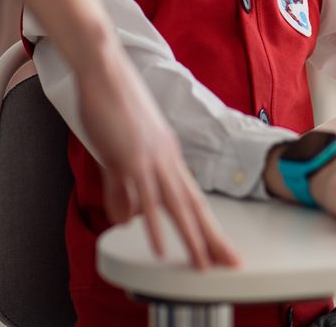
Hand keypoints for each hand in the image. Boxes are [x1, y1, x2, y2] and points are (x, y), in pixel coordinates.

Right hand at [74, 37, 240, 268]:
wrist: (104, 68)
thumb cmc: (111, 103)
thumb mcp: (117, 152)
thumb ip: (121, 187)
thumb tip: (127, 218)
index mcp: (169, 155)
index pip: (194, 198)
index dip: (209, 226)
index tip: (221, 249)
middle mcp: (167, 158)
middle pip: (195, 206)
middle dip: (213, 239)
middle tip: (230, 264)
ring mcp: (151, 158)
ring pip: (177, 206)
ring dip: (190, 239)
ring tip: (202, 266)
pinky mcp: (130, 157)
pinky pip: (145, 196)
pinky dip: (153, 225)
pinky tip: (160, 247)